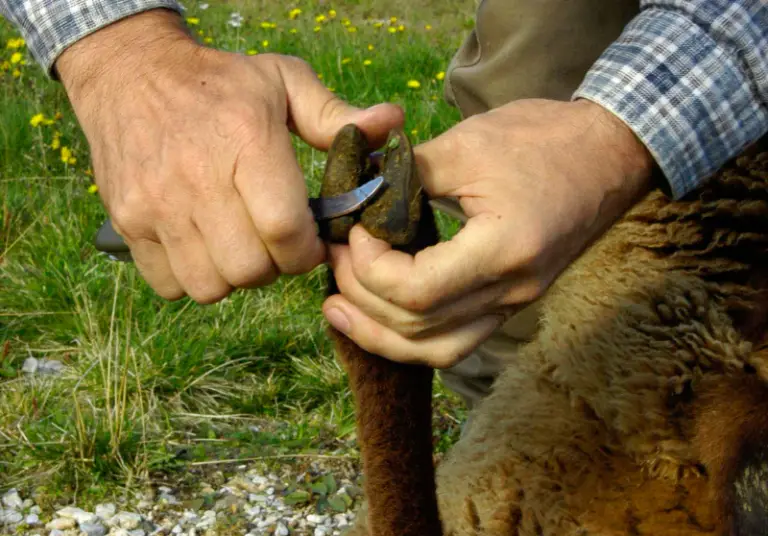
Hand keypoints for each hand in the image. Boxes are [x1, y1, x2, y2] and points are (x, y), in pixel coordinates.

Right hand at [56, 9, 402, 302]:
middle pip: (251, 270)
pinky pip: (170, 286)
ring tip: (239, 244)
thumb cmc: (221, 82)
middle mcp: (197, 179)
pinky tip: (203, 245)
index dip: (307, 250)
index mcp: (247, 142)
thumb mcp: (283, 81)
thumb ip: (336, 115)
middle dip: (275, 267)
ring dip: (234, 276)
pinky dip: (192, 278)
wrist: (130, 73)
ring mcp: (155, 206)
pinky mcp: (127, 223)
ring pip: (211, 287)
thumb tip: (392, 124)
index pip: (285, 231)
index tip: (310, 240)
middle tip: (276, 242)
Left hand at [323, 99, 653, 366]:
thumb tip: (357, 199)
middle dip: (364, 299)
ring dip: (381, 334)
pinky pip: (455, 340)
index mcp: (505, 249)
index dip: (369, 269)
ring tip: (339, 305)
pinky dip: (412, 335)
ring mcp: (516, 302)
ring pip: (438, 351)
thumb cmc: (544, 138)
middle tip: (333, 259)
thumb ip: (406, 177)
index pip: (418, 292)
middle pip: (420, 330)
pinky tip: (379, 314)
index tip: (353, 231)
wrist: (608, 153)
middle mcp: (513, 290)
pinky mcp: (512, 300)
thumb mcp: (468, 145)